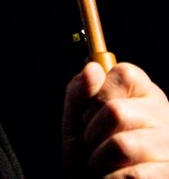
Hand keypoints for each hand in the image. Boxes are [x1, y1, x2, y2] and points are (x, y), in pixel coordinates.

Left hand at [62, 61, 168, 176]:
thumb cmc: (89, 155)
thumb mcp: (77, 121)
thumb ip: (80, 93)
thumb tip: (92, 69)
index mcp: (143, 95)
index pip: (126, 74)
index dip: (99, 94)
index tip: (90, 114)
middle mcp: (164, 116)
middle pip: (116, 111)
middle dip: (92, 132)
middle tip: (94, 144)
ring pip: (123, 145)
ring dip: (100, 160)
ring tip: (103, 164)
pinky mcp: (168, 173)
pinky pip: (133, 174)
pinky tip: (116, 178)